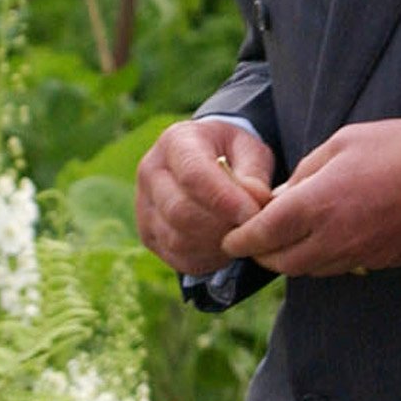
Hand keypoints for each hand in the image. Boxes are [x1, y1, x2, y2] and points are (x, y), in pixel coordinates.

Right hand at [136, 119, 275, 277]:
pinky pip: (179, 258)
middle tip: (251, 229)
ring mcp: (145, 206)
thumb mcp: (249, 149)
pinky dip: (208, 259)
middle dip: (221, 226)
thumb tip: (255, 199)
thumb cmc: (231, 153)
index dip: (224, 199)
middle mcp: (150, 172)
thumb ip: (254, 172)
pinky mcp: (149, 234)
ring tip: (240, 236)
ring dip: (216, 246)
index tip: (253, 213)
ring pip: (177, 240)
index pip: (193, 174)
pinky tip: (226, 246)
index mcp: (176, 141)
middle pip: (180, 212)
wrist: (205, 162)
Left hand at [222, 118, 400, 279]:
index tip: (230, 238)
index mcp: (319, 204)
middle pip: (282, 263)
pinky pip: (341, 268)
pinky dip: (325, 259)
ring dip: (293, 259)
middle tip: (254, 240)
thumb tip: (280, 197)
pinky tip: (329, 238)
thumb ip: (304, 174)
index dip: (240, 239)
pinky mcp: (383, 261)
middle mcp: (335, 238)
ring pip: (311, 271)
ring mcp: (361, 255)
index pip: (263, 235)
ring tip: (289, 238)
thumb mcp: (342, 143)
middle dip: (262, 254)